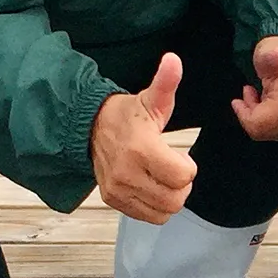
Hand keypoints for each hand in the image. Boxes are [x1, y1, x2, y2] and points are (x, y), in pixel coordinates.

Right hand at [90, 54, 196, 222]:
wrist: (89, 128)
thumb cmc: (126, 115)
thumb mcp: (150, 99)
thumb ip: (165, 82)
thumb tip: (173, 60)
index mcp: (141, 149)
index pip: (182, 177)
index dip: (188, 168)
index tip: (180, 157)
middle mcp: (127, 173)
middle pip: (175, 199)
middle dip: (182, 186)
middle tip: (174, 170)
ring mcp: (118, 189)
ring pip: (163, 212)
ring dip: (170, 198)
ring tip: (164, 180)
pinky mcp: (113, 200)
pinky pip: (148, 217)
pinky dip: (156, 208)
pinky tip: (152, 188)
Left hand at [232, 36, 277, 141]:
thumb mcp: (267, 54)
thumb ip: (269, 59)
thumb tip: (277, 55)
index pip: (257, 126)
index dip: (243, 114)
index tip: (237, 101)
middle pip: (264, 132)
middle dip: (252, 115)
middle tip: (249, 94)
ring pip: (272, 133)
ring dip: (261, 117)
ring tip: (258, 96)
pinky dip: (272, 120)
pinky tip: (269, 103)